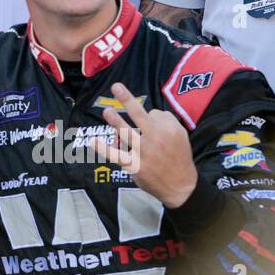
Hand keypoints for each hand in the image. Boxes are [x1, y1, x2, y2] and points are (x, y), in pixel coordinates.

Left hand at [90, 82, 197, 207]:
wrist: (181, 187)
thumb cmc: (179, 157)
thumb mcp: (181, 135)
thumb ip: (167, 121)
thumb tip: (150, 112)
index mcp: (167, 130)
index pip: (151, 113)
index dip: (148, 115)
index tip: (149, 121)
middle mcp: (155, 139)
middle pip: (139, 115)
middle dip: (127, 100)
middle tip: (116, 87)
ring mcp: (143, 152)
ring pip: (127, 133)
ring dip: (116, 122)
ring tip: (107, 111)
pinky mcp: (134, 165)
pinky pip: (116, 155)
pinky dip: (103, 149)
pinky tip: (93, 141)